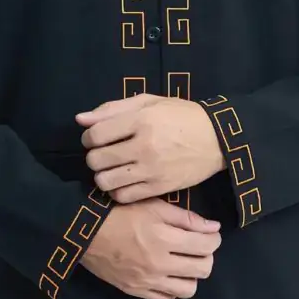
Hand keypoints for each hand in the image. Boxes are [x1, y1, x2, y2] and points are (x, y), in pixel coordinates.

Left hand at [75, 92, 226, 203]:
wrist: (218, 140)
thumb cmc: (182, 115)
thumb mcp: (150, 102)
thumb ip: (113, 109)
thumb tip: (80, 119)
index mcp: (141, 120)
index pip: (96, 134)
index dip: (88, 137)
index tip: (95, 138)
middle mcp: (144, 146)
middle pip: (97, 160)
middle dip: (94, 156)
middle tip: (103, 153)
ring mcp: (152, 170)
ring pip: (106, 181)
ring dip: (102, 175)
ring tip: (112, 169)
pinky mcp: (159, 188)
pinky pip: (123, 196)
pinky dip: (116, 190)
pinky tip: (123, 181)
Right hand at [81, 198, 221, 298]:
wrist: (85, 232)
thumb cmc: (120, 213)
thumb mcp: (153, 205)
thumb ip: (185, 218)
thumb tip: (213, 228)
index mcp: (165, 238)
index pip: (207, 245)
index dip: (214, 238)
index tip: (210, 234)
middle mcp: (160, 264)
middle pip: (203, 270)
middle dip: (207, 256)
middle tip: (198, 248)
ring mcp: (148, 281)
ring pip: (188, 290)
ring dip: (192, 276)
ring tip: (184, 263)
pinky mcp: (136, 291)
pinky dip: (172, 288)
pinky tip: (168, 274)